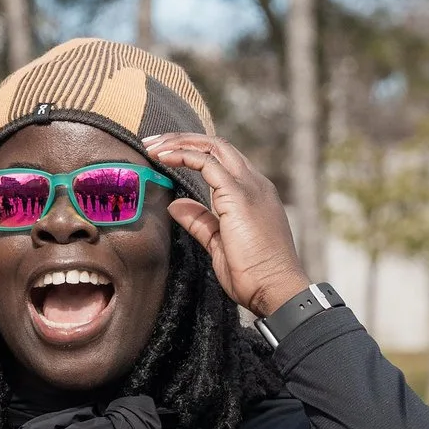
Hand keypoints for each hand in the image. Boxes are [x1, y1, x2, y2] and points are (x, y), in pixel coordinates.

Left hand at [144, 132, 310, 318]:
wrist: (276, 289)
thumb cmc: (253, 274)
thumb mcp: (220, 244)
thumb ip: (201, 222)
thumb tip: (176, 206)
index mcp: (254, 194)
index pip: (223, 160)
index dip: (193, 152)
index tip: (163, 156)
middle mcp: (254, 184)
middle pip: (217, 146)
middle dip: (182, 140)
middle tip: (151, 143)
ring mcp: (249, 187)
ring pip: (212, 147)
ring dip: (179, 143)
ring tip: (152, 146)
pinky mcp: (239, 195)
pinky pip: (208, 163)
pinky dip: (184, 156)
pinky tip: (163, 158)